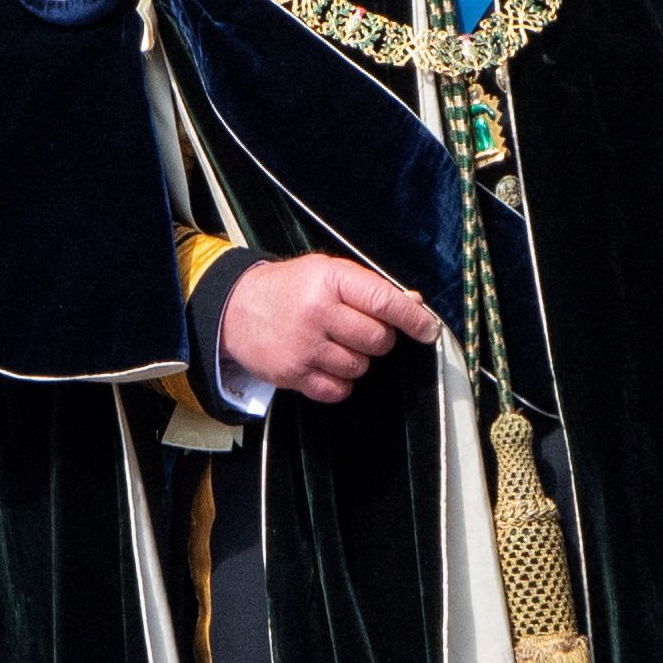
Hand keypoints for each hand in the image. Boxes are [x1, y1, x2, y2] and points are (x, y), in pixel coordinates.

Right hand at [220, 254, 441, 404]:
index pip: (384, 302)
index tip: (428, 330)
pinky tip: (324, 363)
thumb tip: (414, 304)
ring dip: (356, 360)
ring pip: (361, 367)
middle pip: (378, 340)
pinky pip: (340, 390)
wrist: (235, 308)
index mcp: (330, 280)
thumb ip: (369, 288)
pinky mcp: (294, 375)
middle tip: (356, 328)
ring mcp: (305, 347)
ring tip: (334, 343)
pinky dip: (339, 382)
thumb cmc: (289, 288)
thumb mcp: (327, 272)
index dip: (413, 319)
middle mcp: (318, 313)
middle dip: (377, 338)